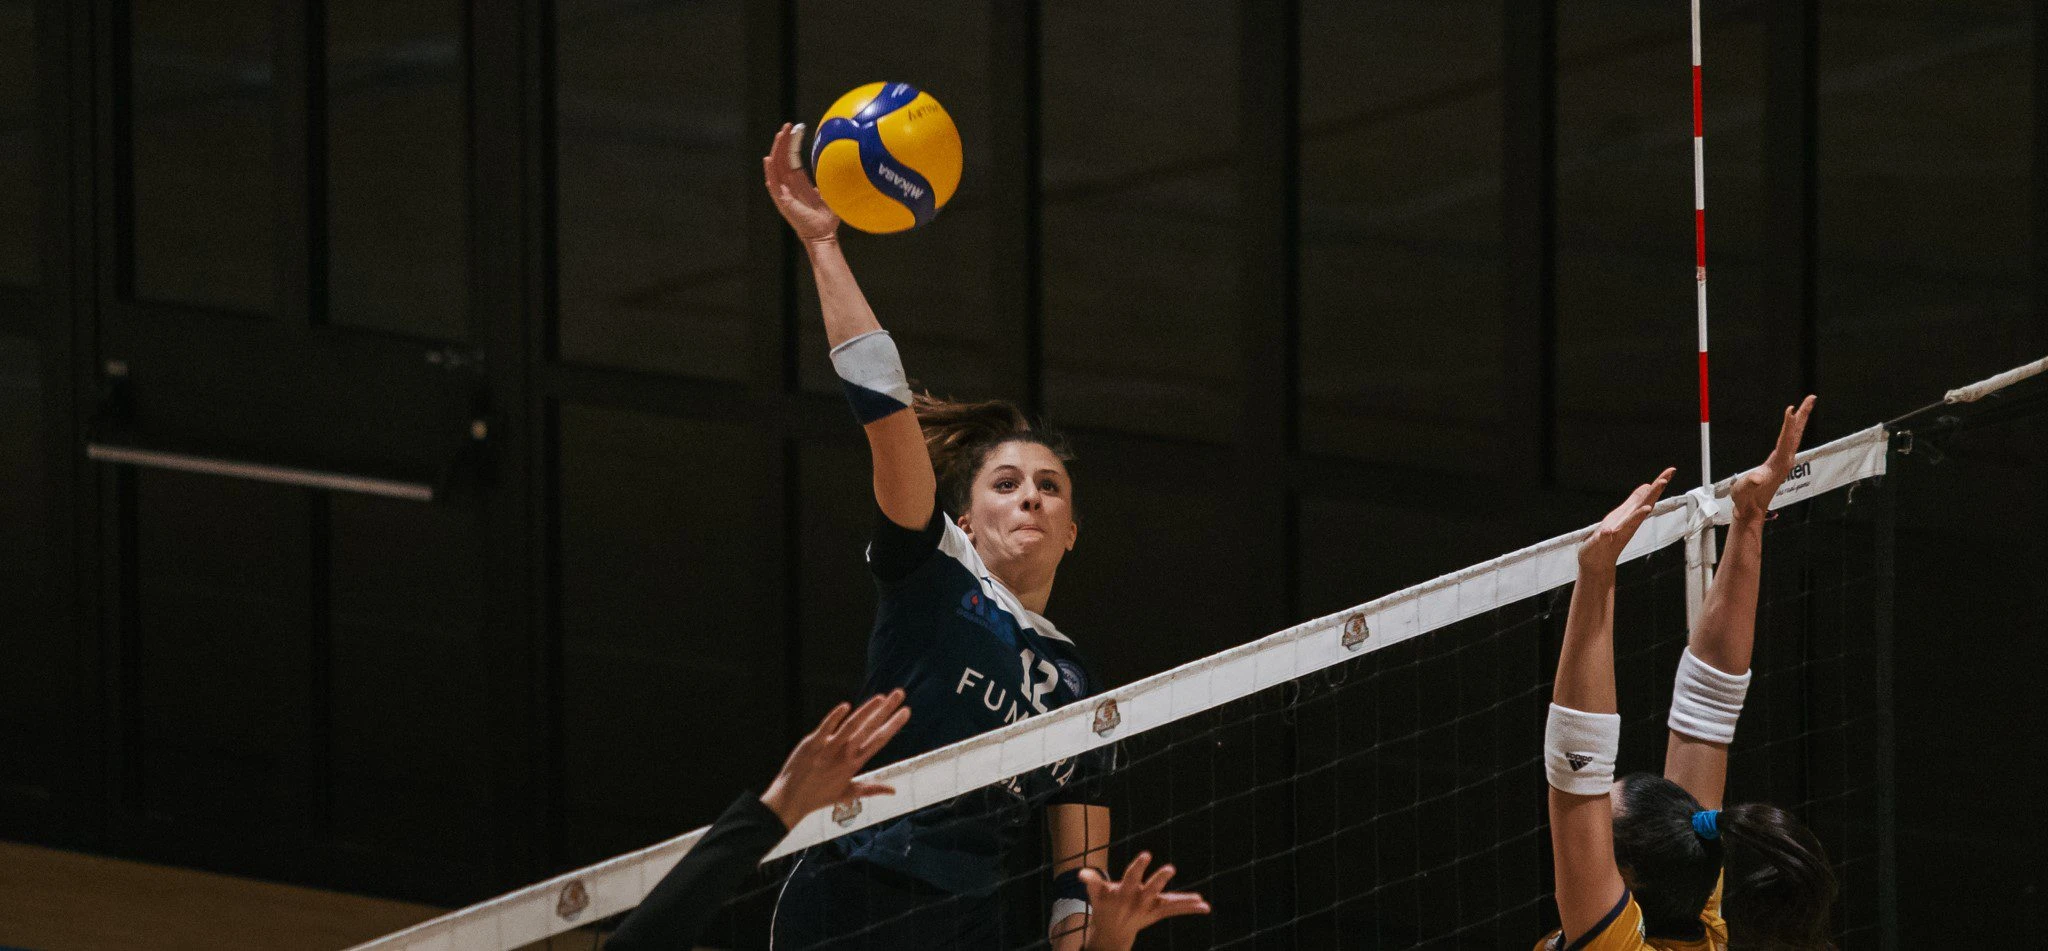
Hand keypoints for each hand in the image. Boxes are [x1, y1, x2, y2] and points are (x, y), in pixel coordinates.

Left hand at [758, 689, 908, 829]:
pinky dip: (835, 717)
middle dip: (886, 710)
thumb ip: (872, 789)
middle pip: (869, 728)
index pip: (879, 740)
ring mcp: (828, 748)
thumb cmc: (819, 796)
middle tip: (899, 694)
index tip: (906, 711)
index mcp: (855, 764)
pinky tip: (846, 706)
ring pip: (851, 726)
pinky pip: (825, 728)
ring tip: (880, 697)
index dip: (893, 725)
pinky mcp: (812, 744)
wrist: (791, 800)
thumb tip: (893, 791)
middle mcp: (844, 754)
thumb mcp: (848, 794)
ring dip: (866, 710)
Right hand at [761, 122, 840, 244]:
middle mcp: (788, 184)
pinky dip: (769, 171)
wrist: (824, 235)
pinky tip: (769, 159)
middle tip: (787, 125)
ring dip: (776, 150)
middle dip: (783, 141)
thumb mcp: (831, 192)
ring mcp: (783, 192)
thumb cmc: (827, 217)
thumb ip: (831, 178)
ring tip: (780, 135)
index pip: (791, 157)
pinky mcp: (782, 201)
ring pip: (776, 167)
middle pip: (781, 158)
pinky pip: (772, 184)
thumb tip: (840, 164)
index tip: (795, 128)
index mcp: (798, 181)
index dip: (791, 143)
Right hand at [1078, 852, 1210, 950]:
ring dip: (1184, 901)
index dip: (1139, 866)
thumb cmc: (1105, 905)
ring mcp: (1151, 908)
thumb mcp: (1097, 894)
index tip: (1147, 854)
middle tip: (1171, 868)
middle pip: (1151, 889)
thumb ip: (1092, 882)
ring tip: (1199, 899)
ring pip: (1169, 903)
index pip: (1132, 877)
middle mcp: (1139, 901)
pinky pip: (1176, 910)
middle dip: (1160, 879)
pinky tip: (1205, 906)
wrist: (1112, 933)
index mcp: (1124, 893)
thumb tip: (1082, 873)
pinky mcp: (1159, 912)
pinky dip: (1190, 908)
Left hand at [1577, 468, 1675, 571]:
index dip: (1658, 484)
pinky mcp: (1601, 543)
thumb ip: (1634, 501)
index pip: (1647, 497)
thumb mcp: (1622, 513)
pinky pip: (1605, 539)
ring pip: (1629, 524)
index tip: (1670, 472)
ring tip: (1646, 508)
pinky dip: (1607, 535)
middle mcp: (1627, 524)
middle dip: (1653, 495)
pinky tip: (1608, 531)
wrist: (1597, 562)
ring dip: (1637, 516)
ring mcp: (1615, 534)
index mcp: (1631, 515)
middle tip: (1663, 481)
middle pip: (1643, 507)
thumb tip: (1647, 486)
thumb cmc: (1609, 538)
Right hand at [1728, 395, 1815, 517]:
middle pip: (1796, 434)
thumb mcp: (1744, 491)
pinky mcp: (1780, 462)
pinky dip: (1792, 429)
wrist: (1751, 510)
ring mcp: (1784, 461)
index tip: (1791, 409)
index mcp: (1777, 464)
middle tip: (1811, 398)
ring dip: (1800, 420)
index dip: (1788, 425)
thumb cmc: (1746, 499)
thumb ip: (1750, 483)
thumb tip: (1758, 478)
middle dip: (1803, 415)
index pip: (1785, 440)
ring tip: (1804, 405)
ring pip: (1795, 436)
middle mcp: (1785, 461)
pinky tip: (1792, 426)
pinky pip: (1789, 440)